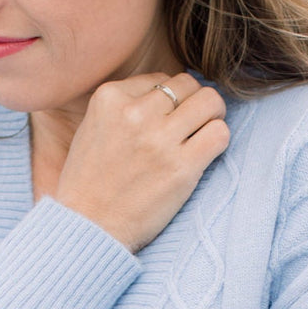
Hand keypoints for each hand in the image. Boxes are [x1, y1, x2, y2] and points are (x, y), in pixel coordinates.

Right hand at [52, 72, 228, 253]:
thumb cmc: (89, 182)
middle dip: (195, 101)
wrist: (88, 227)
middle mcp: (135, 113)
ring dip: (214, 115)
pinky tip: (207, 152)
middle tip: (194, 122)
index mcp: (110, 98)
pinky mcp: (182, 168)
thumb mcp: (92, 128)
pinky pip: (219, 134)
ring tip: (204, 132)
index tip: (166, 120)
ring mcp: (159, 140)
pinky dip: (219, 139)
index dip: (170, 99)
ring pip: (210, 102)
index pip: (160, 81)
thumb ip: (123, 106)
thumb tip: (165, 93)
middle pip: (188, 85)